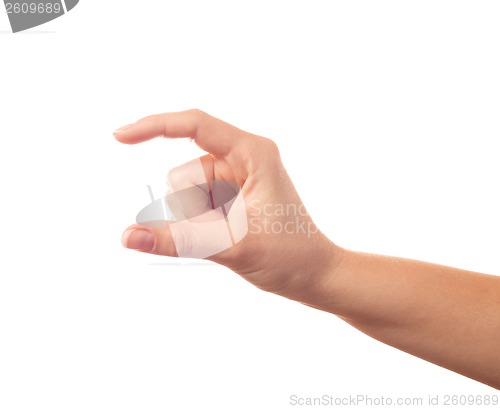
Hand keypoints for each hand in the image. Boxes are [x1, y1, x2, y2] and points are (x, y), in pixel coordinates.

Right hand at [114, 109, 338, 301]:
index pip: (194, 125)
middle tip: (225, 233)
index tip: (119, 137)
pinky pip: (195, 206)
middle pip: (185, 174)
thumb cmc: (288, 256)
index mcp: (252, 152)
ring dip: (195, 219)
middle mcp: (243, 157)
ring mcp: (237, 177)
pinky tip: (228, 236)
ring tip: (231, 236)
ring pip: (186, 193)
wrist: (314, 275)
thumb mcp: (230, 246)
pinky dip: (200, 224)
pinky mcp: (232, 195)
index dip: (154, 126)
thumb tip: (128, 236)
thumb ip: (177, 239)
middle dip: (189, 209)